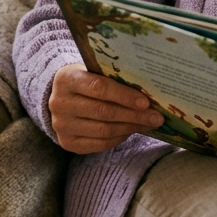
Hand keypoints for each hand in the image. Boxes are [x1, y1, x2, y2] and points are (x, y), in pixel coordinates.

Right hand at [49, 63, 163, 153]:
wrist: (63, 97)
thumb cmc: (87, 81)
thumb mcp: (95, 72)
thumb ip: (115, 79)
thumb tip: (149, 93)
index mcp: (67, 79)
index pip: (99, 88)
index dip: (124, 96)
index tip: (146, 102)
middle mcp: (59, 103)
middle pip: (103, 112)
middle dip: (134, 115)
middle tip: (156, 117)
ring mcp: (61, 125)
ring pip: (103, 130)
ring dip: (130, 128)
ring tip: (149, 124)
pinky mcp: (67, 142)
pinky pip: (100, 144)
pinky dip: (120, 138)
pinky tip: (132, 130)